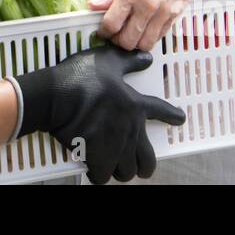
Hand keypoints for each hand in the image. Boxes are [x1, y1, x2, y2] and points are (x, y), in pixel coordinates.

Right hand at [14, 45, 185, 183]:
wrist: (55, 97)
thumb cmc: (80, 77)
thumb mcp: (107, 61)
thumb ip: (129, 61)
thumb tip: (147, 58)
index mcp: (134, 105)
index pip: (161, 111)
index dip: (172, 115)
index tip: (179, 119)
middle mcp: (130, 130)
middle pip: (147, 160)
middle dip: (144, 166)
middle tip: (138, 166)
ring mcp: (114, 147)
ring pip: (127, 172)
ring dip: (122, 171)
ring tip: (116, 167)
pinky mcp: (97, 158)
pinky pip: (104, 176)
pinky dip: (100, 175)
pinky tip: (96, 170)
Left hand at [89, 0, 211, 50]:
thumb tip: (93, 6)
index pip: (112, 24)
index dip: (104, 32)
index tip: (103, 31)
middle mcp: (147, 5)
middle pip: (127, 40)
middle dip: (117, 41)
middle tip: (115, 35)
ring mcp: (163, 12)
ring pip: (145, 44)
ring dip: (134, 44)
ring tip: (129, 34)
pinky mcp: (175, 16)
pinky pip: (159, 37)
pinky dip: (149, 38)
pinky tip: (144, 29)